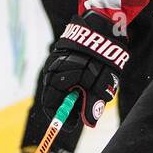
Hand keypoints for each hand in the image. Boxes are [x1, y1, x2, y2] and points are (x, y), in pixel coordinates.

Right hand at [38, 11, 128, 126]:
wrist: (101, 26)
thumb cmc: (101, 56)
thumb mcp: (100, 83)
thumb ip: (92, 103)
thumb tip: (89, 123)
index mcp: (57, 79)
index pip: (51, 105)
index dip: (61, 117)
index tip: (71, 125)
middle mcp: (52, 70)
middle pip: (55, 96)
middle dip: (69, 105)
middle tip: (83, 110)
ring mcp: (55, 61)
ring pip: (60, 86)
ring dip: (73, 92)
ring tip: (89, 88)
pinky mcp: (60, 55)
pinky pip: (63, 74)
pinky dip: (73, 80)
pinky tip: (85, 77)